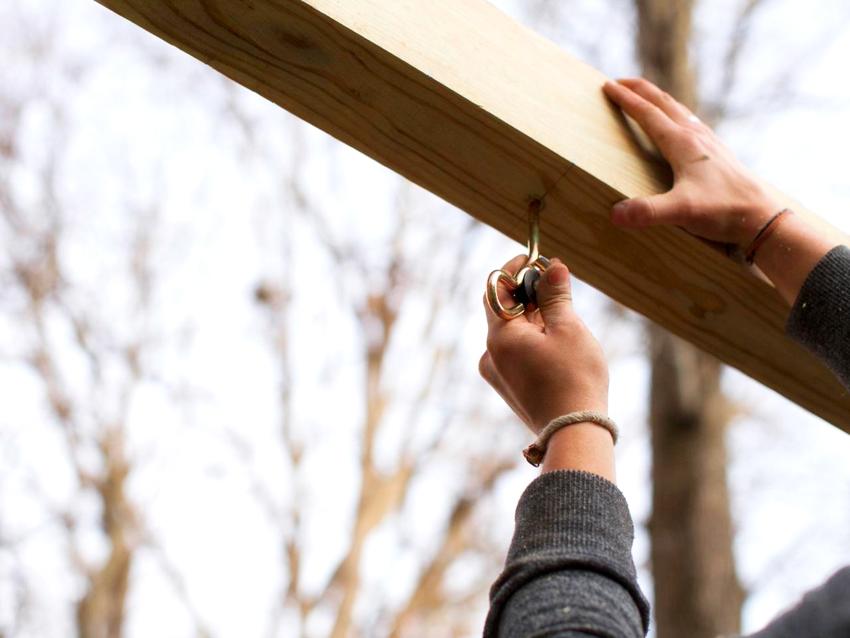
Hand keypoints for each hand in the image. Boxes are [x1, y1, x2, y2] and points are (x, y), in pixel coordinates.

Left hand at [479, 256, 607, 434]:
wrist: (574, 433)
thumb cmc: (574, 379)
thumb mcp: (569, 328)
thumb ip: (555, 294)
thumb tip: (552, 266)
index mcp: (499, 337)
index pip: (496, 289)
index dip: (515, 270)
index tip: (536, 258)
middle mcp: (490, 354)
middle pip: (505, 311)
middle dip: (530, 294)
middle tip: (557, 282)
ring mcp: (498, 374)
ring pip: (514, 333)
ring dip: (535, 317)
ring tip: (565, 316)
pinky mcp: (510, 388)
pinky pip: (517, 353)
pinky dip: (534, 339)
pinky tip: (559, 343)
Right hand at [603, 77, 780, 247]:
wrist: (761, 216)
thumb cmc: (723, 211)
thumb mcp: (682, 212)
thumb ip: (648, 211)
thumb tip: (615, 213)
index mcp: (682, 144)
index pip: (647, 114)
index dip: (626, 99)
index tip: (607, 86)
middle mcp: (695, 136)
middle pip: (663, 103)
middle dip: (639, 89)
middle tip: (618, 82)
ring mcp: (709, 143)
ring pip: (679, 110)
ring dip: (657, 99)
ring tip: (644, 96)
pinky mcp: (717, 153)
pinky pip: (691, 123)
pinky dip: (676, 114)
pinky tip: (679, 123)